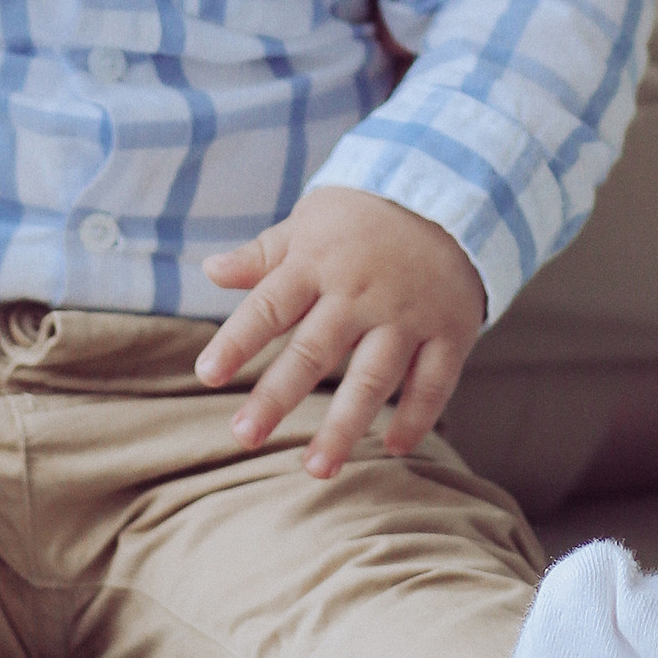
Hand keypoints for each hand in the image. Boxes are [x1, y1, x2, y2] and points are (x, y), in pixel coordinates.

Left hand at [193, 191, 488, 479]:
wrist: (450, 189)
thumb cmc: (363, 215)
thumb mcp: (309, 222)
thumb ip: (263, 255)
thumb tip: (209, 272)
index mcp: (318, 262)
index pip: (270, 305)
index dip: (237, 341)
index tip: (206, 376)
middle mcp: (360, 292)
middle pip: (314, 350)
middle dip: (277, 396)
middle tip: (243, 437)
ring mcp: (409, 313)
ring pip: (374, 377)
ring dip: (345, 425)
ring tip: (316, 468)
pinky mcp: (451, 329)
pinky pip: (434, 381)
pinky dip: (416, 416)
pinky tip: (393, 447)